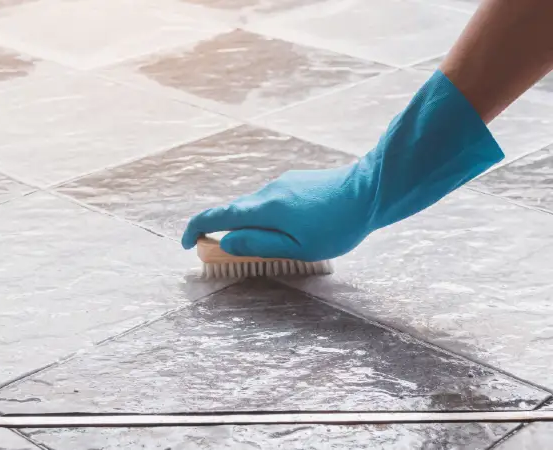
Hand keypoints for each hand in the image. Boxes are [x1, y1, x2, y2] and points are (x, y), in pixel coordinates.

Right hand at [181, 164, 374, 261]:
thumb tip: (226, 242)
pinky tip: (297, 228)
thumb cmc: (337, 225)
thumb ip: (259, 244)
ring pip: (256, 208)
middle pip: (235, 212)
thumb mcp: (298, 247)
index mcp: (264, 209)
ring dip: (254, 226)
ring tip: (281, 245)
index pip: (217, 216)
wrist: (370, 190)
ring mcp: (281, 183)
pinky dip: (270, 217)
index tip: (187, 243)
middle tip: (234, 255)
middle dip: (227, 232)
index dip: (196, 228)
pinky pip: (272, 201)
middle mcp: (267, 191)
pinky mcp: (295, 181)